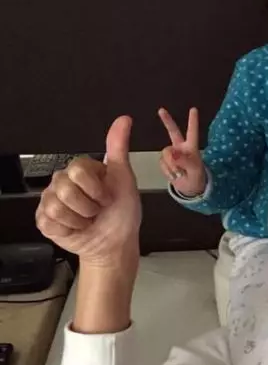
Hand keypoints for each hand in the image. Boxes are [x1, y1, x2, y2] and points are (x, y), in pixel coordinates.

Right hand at [35, 116, 140, 266]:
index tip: (107, 196)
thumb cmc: (122, 213)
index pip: (78, 170)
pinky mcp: (44, 219)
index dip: (96, 189)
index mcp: (81, 170)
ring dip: (79, 219)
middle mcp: (63, 181)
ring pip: (56, 206)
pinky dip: (69, 229)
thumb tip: (124, 120)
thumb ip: (119, 148)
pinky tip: (76, 227)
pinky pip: (49, 221)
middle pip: (66, 188)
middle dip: (88, 205)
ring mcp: (52, 200)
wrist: (114, 243)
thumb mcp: (125, 179)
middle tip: (97, 210)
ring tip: (87, 220)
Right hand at [158, 107, 206, 196]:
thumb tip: (172, 153)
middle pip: (173, 132)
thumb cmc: (197, 178)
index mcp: (192, 148)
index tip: (194, 109)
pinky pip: (162, 163)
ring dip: (171, 165)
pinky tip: (174, 175)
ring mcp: (172, 155)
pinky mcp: (166, 162)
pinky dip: (168, 171)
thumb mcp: (194, 171)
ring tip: (180, 174)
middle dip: (167, 121)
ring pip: (166, 153)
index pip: (192, 132)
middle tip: (161, 110)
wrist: (190, 190)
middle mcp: (181, 148)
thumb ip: (185, 161)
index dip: (192, 121)